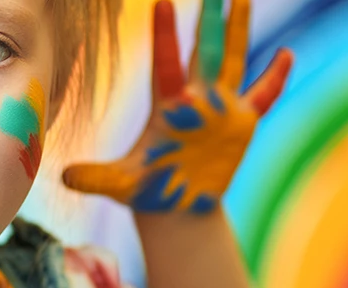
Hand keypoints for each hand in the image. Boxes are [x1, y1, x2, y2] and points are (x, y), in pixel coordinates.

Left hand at [63, 0, 293, 213]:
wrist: (174, 207)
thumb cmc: (146, 192)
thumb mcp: (120, 185)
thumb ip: (94, 178)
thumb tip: (63, 177)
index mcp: (167, 106)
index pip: (166, 63)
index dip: (165, 35)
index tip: (162, 2)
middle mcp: (195, 99)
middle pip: (204, 52)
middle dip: (210, 21)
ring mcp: (220, 108)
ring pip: (232, 61)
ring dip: (238, 31)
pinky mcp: (241, 123)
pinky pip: (262, 95)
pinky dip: (275, 77)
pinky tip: (285, 53)